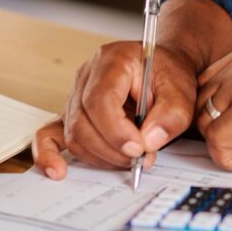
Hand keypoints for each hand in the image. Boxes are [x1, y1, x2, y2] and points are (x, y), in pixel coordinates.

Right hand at [33, 41, 197, 178]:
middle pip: (83, 121)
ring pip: (74, 135)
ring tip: (130, 160)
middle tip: (141, 159)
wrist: (160, 69)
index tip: (138, 149)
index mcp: (111, 60)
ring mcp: (75, 96)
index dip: (116, 130)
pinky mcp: (72, 115)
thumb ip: (171, 114)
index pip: (100, 99)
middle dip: (112, 149)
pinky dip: (50, 154)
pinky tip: (57, 170)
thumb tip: (149, 142)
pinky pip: (50, 135)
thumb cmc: (166, 75)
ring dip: (101, 156)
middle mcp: (86, 77)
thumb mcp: (181, 89)